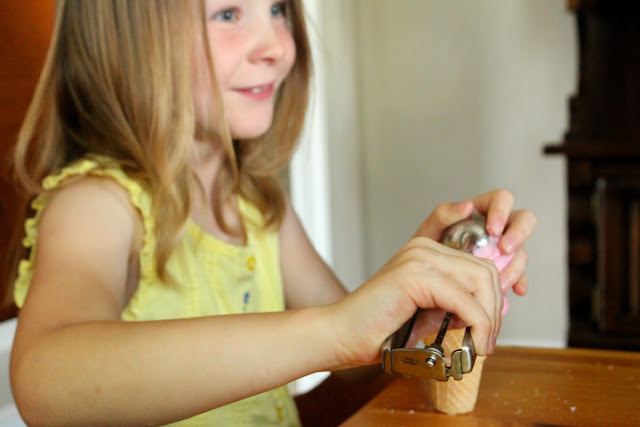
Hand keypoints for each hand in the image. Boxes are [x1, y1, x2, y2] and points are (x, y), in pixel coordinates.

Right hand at [329, 235, 500, 368]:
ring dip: (489, 319)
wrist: (341, 335)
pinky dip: (477, 326)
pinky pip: (463, 301)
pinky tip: (473, 345)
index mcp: (426, 251)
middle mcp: (423, 248)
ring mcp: (417, 258)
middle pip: (486, 270)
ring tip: (481, 345)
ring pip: (481, 282)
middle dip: (495, 310)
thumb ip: (456, 305)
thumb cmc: (379, 328)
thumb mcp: (428, 312)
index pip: (480, 265)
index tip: (491, 329)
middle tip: (487, 341)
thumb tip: (491, 314)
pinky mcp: (413, 276)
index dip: (494, 298)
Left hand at [413, 189, 535, 296]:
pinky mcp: (506, 270)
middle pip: (524, 220)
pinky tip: (513, 290)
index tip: (493, 230)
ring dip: (516, 264)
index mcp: (481, 211)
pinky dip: (519, 282)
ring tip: (500, 279)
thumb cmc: (427, 250)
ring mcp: (504, 249)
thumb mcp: (429, 230)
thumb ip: (443, 215)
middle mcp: (497, 227)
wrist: (425, 278)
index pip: (501, 199)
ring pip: (522, 250)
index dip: (502, 211)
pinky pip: (520, 274)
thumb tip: (467, 205)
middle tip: (504, 250)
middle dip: (518, 234)